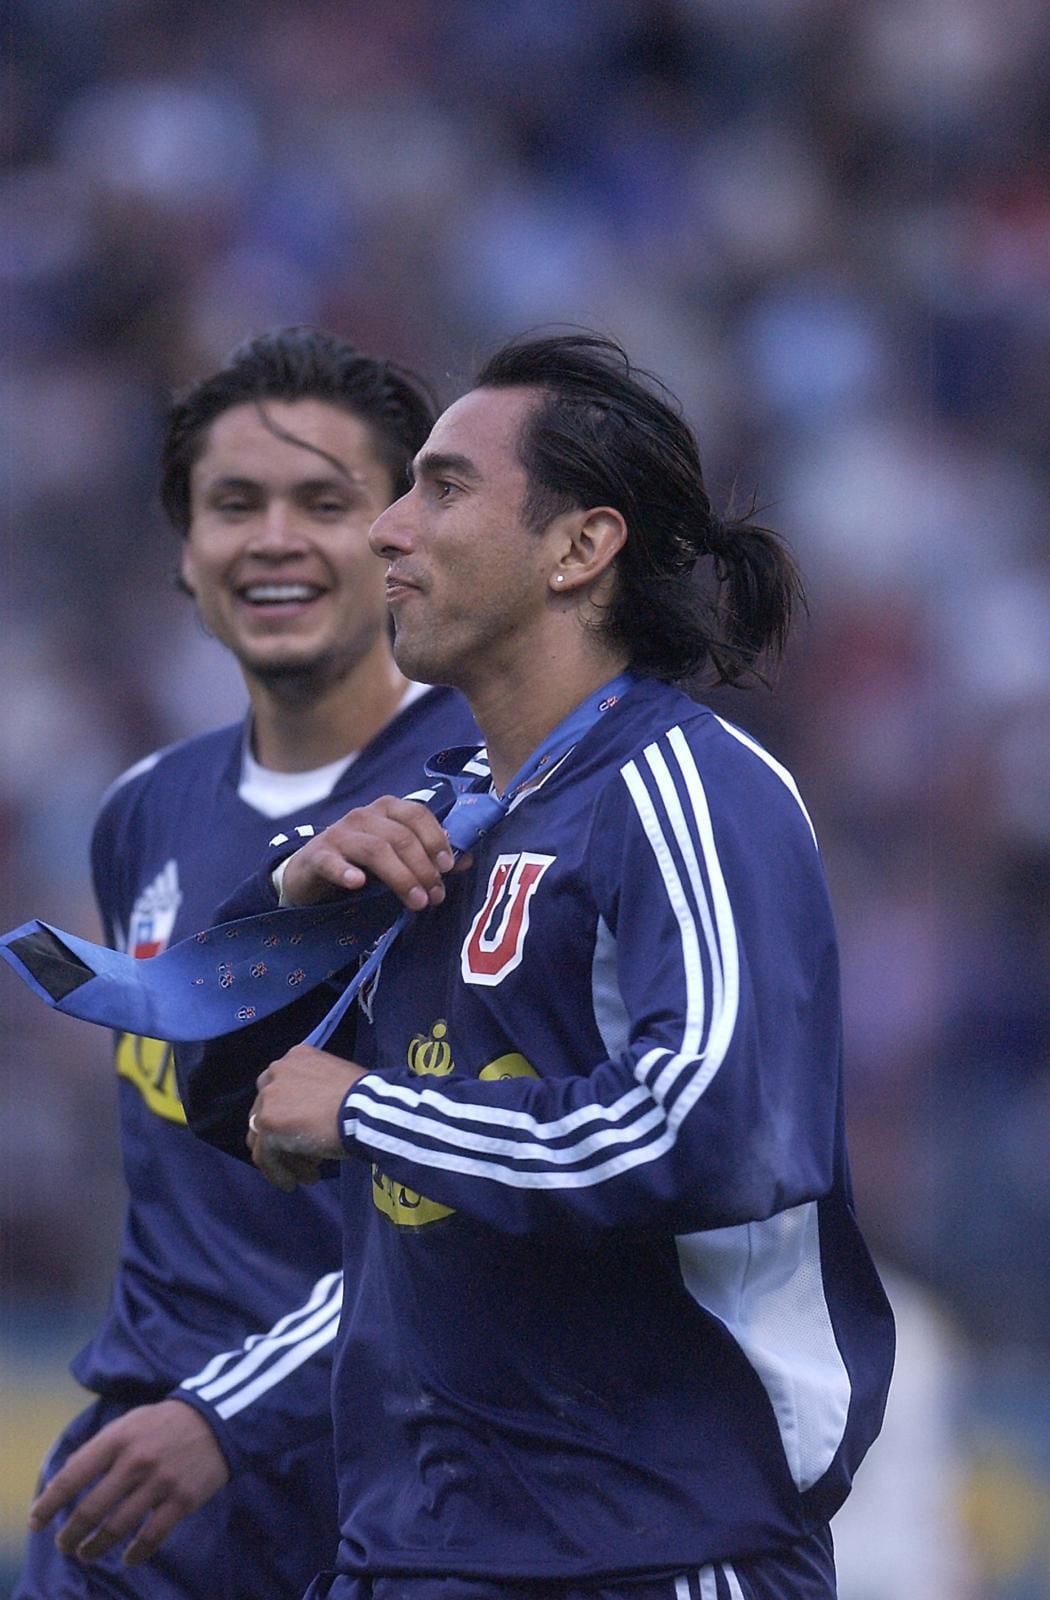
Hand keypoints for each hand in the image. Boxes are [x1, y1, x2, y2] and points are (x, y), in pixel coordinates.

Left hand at [29, 1399, 229, 1566]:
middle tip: (64, 1545)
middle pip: (91, 1510)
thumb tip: (61, 1483)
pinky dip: (135, 1554)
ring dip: (95, 1548)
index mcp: (118, 1438)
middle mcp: (136, 1460)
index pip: (72, 1476)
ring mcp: (161, 1481)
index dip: (49, 1504)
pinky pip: (152, 1537)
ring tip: (86, 1554)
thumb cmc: (162, 1424)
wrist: (217, 1419)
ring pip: (117, 1528)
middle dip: (70, 1535)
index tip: (36, 1522)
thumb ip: (96, 1450)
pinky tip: (127, 1559)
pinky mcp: (183, 1499)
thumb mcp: (127, 1424)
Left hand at [248, 1045, 367, 1191]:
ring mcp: (268, 1097)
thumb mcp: (335, 1082)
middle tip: (308, 1158)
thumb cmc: (365, 1098)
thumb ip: (314, 1093)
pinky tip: (293, 1183)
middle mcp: (276, 1071)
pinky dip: (278, 1173)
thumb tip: (310, 1117)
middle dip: (285, 1139)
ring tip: (306, 1174)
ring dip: (284, 1159)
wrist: (366, 1110)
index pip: (280, 1092)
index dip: (292, 1118)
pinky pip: (265, 1156)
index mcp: (295, 1057)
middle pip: (267, 1113)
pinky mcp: (267, 1123)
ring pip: (264, 1138)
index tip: (308, 1137)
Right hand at [281, 796, 461, 909]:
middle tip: (435, 896)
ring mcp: (338, 834)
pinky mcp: (317, 855)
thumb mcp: (397, 857)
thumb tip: (466, 860)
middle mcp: (363, 815)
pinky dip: (346, 871)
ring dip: (400, 877)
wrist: (312, 872)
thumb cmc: (362, 862)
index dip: (436, 839)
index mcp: (387, 809)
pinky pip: (332, 861)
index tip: (448, 867)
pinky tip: (357, 884)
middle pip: (400, 836)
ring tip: (415, 902)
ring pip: (375, 849)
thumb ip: (429, 857)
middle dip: (423, 868)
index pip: (417, 813)